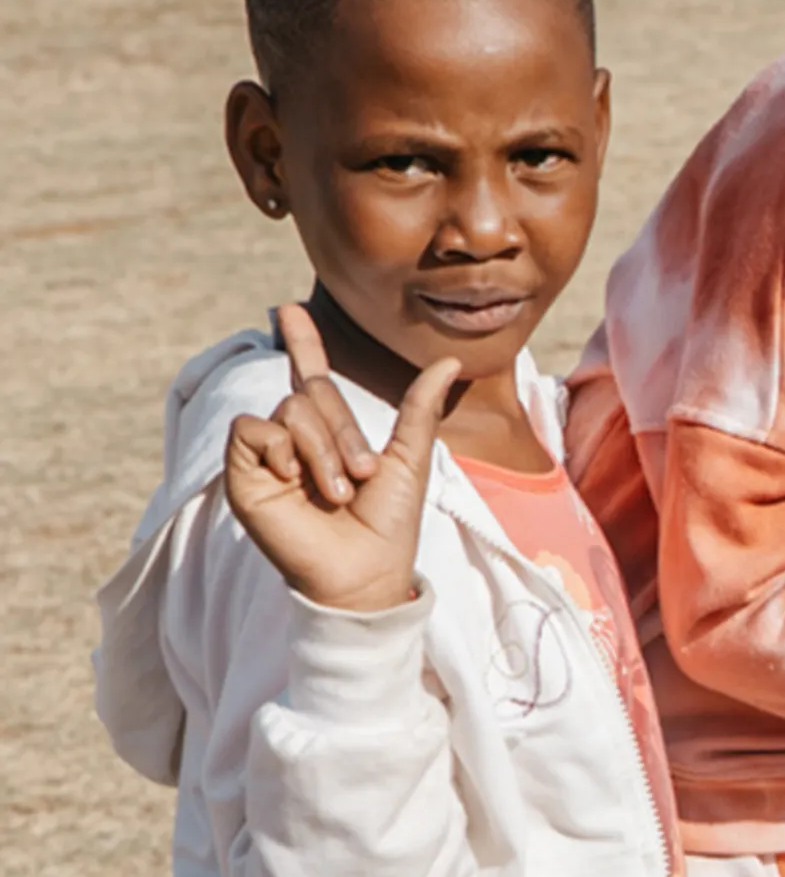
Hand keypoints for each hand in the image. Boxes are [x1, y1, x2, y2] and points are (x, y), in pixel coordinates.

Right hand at [220, 301, 459, 616]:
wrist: (366, 568)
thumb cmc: (388, 520)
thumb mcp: (410, 456)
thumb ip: (419, 407)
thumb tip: (448, 361)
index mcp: (331, 432)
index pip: (311, 376)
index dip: (301, 342)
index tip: (289, 309)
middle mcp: (295, 440)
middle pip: (310, 394)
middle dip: (342, 431)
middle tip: (362, 476)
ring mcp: (267, 458)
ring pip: (288, 409)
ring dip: (320, 447)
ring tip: (337, 489)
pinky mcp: (244, 477)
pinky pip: (251, 431)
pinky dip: (281, 448)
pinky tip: (293, 476)